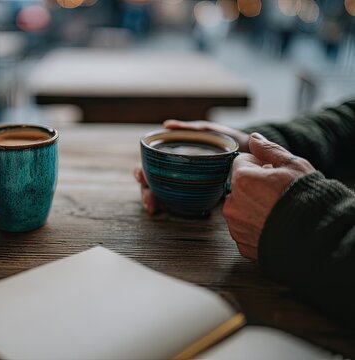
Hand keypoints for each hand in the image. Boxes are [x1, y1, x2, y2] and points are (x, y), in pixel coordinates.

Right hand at [135, 119, 249, 213]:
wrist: (253, 154)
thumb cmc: (228, 140)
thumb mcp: (209, 131)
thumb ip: (189, 128)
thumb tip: (167, 125)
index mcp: (175, 157)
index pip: (151, 164)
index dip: (141, 170)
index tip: (140, 176)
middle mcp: (175, 172)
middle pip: (152, 182)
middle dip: (145, 191)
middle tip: (148, 198)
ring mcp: (184, 185)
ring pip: (161, 194)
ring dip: (153, 200)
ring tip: (153, 208)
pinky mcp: (196, 196)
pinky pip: (178, 203)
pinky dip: (168, 207)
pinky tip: (164, 211)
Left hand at [223, 133, 315, 259]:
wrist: (317, 235)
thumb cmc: (306, 198)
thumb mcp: (292, 165)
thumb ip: (268, 150)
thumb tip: (254, 138)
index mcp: (241, 180)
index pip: (241, 162)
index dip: (259, 165)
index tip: (274, 173)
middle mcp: (232, 204)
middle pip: (239, 186)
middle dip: (254, 186)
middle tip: (277, 192)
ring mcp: (236, 226)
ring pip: (240, 208)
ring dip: (253, 207)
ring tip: (277, 210)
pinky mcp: (242, 244)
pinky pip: (244, 229)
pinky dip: (255, 227)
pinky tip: (273, 225)